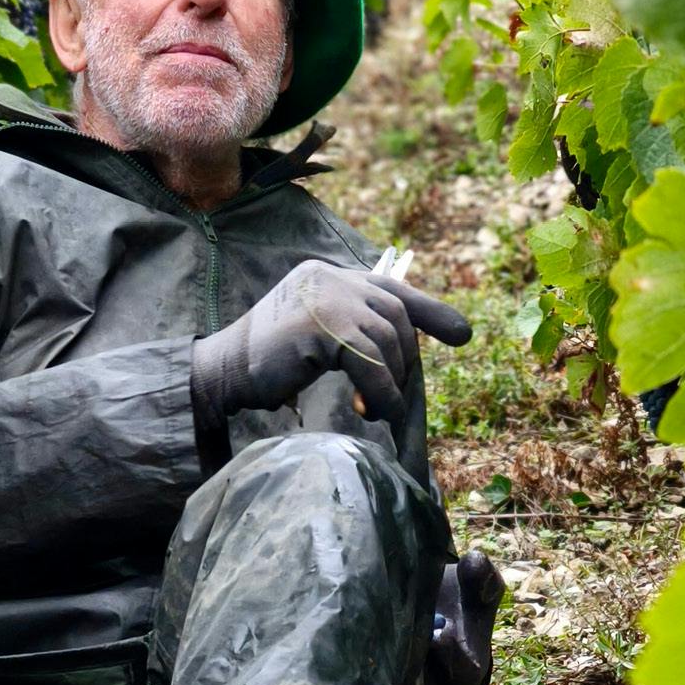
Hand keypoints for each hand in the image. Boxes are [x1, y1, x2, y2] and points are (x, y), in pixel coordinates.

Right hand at [196, 258, 471, 420]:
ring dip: (391, 380)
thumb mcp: (317, 335)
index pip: (391, 286)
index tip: (462, 334)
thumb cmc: (268, 365)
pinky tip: (374, 409)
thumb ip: (353, 331)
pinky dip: (380, 390)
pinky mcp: (319, 325)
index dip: (431, 310)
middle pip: (395, 313)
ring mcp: (324, 297)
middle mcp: (329, 277)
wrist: (222, 373)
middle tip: (396, 393)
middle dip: (406, 357)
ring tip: (377, 408)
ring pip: (385, 338)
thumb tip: (401, 356)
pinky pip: (369, 360)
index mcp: (329, 275)